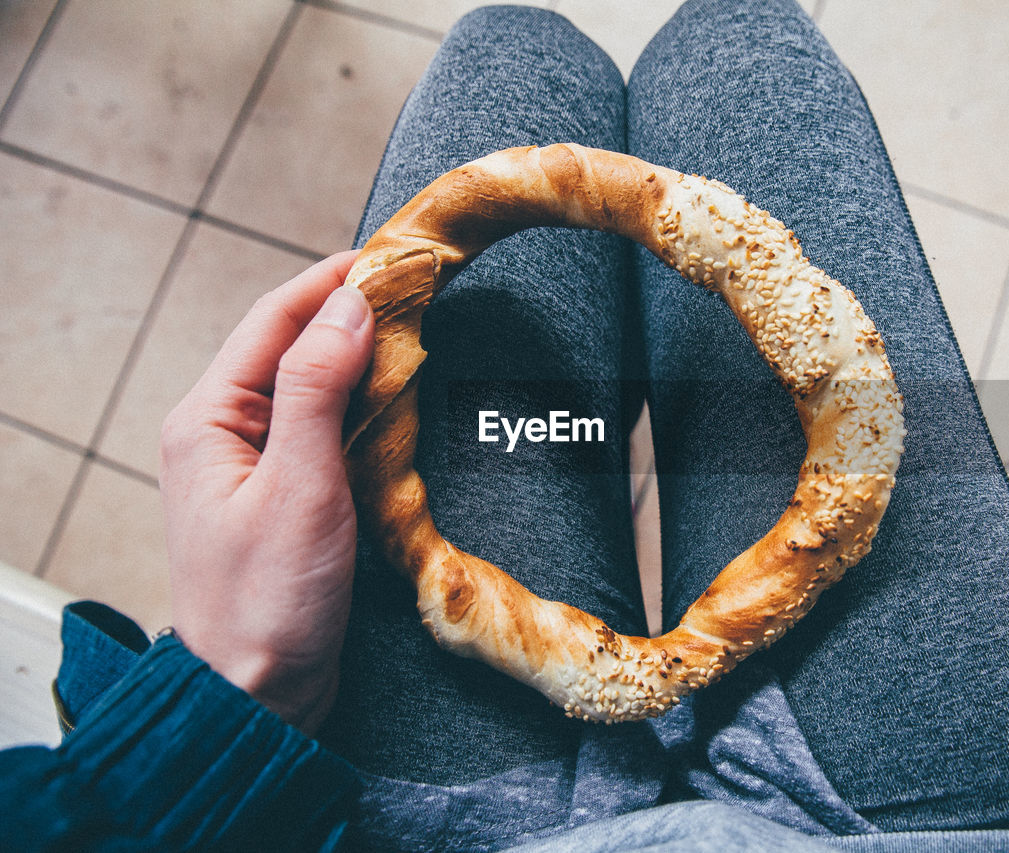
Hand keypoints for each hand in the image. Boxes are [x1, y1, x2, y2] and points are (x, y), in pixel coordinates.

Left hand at [160, 251, 372, 733]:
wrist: (257, 692)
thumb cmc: (265, 602)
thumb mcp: (298, 486)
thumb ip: (319, 389)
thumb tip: (348, 306)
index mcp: (208, 420)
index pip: (274, 320)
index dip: (331, 280)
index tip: (389, 253)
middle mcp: (223, 432)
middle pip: (290, 345)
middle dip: (350, 311)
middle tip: (414, 286)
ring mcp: (252, 463)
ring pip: (311, 385)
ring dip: (359, 356)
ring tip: (413, 328)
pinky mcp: (283, 492)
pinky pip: (323, 427)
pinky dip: (361, 404)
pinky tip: (395, 399)